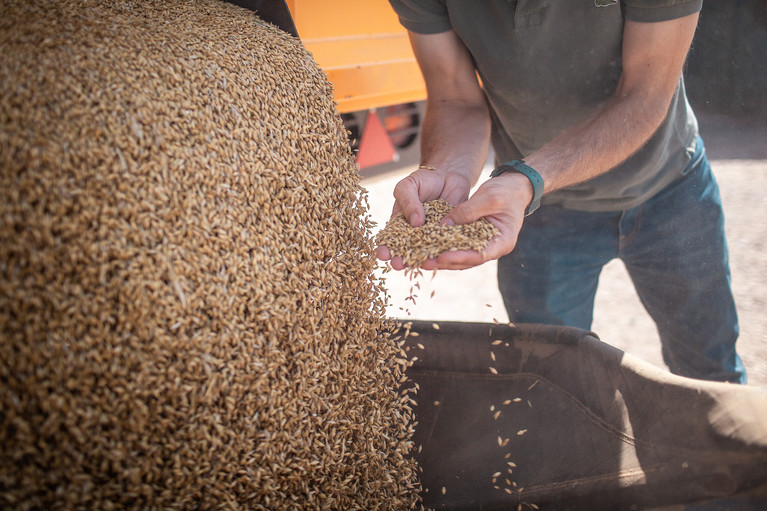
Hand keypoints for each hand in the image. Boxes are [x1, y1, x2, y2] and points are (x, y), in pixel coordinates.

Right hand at [375, 166, 471, 268]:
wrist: (449, 175)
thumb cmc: (424, 181)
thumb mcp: (409, 186)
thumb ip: (408, 202)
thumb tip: (415, 222)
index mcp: (400, 224)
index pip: (390, 239)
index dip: (385, 247)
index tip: (382, 254)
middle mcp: (415, 234)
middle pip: (407, 250)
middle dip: (401, 259)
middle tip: (398, 264)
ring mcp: (432, 236)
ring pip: (427, 251)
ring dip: (424, 260)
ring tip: (421, 264)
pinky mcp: (450, 235)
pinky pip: (447, 245)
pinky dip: (446, 252)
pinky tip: (444, 257)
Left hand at [376, 170, 532, 270]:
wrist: (513, 186)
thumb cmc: (506, 191)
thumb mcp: (489, 198)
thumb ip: (468, 212)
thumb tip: (443, 226)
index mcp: (503, 242)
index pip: (479, 255)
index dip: (459, 257)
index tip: (441, 258)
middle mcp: (492, 248)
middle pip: (466, 260)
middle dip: (444, 262)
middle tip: (423, 263)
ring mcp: (482, 244)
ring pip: (459, 256)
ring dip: (440, 258)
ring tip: (419, 260)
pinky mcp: (473, 237)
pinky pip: (456, 245)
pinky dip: (442, 247)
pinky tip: (425, 248)